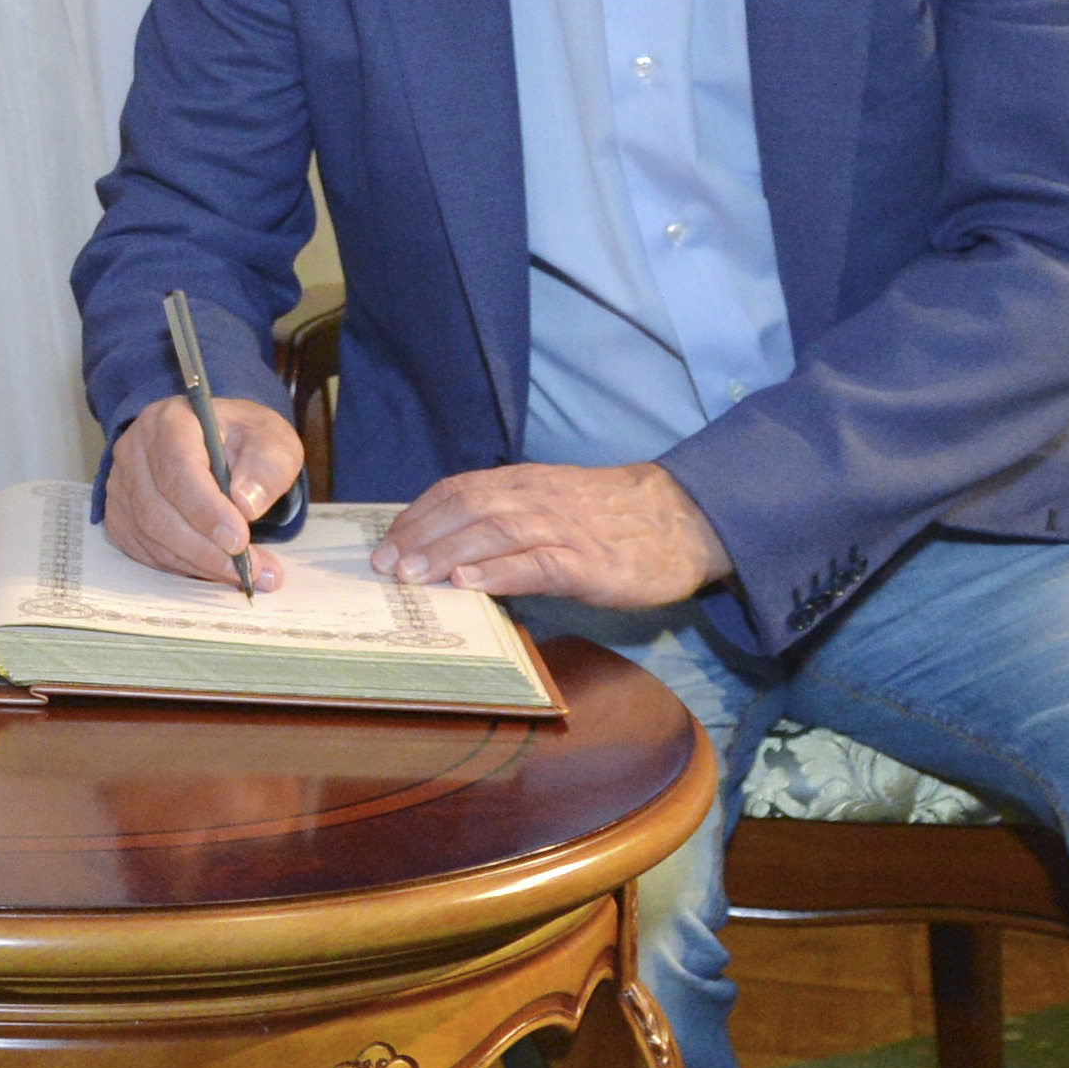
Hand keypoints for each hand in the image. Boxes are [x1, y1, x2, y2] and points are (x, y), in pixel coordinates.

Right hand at [102, 396, 309, 586]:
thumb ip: (267, 465)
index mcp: (171, 421)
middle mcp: (135, 449)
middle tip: (248, 569)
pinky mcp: (119, 513)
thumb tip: (246, 503)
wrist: (218, 443)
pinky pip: (143, 550)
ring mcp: (121, 483)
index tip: (240, 541)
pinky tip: (211, 568)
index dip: (206, 510)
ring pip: (149, 535)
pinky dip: (179, 566)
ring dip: (196, 562)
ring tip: (241, 574)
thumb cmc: (244, 441)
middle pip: (158, 510)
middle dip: (205, 549)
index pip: (178, 469)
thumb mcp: (273, 440)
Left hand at [373, 462, 730, 610]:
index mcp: (525, 483)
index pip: (458, 489)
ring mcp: (563, 529)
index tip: (386, 540)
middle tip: (384, 564)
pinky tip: (471, 585)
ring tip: (413, 575)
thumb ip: (510, 516)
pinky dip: (500, 572)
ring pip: (494, 531)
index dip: (419, 514)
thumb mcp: (555, 503)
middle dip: (420, 535)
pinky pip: (538, 562)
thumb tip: (455, 547)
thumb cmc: (613, 516)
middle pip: (466, 508)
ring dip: (447, 553)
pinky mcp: (589, 561)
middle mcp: (537, 498)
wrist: (684, 517)